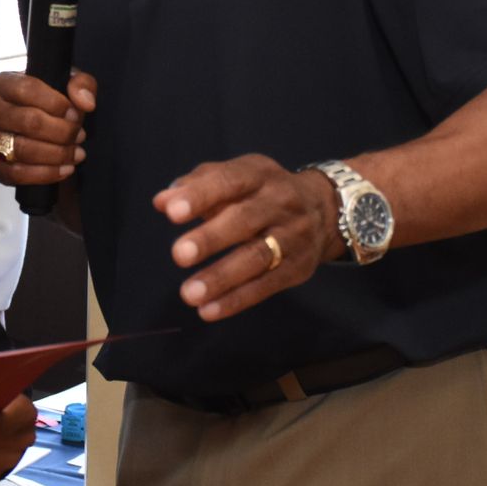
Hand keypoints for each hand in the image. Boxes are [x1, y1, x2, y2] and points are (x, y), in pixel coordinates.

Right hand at [0, 69, 96, 186]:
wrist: (28, 130)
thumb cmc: (46, 104)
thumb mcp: (65, 85)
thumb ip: (81, 83)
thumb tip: (85, 103)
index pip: (27, 90)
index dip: (57, 104)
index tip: (76, 115)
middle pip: (28, 122)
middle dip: (62, 132)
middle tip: (79, 136)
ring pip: (23, 150)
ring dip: (57, 154)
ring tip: (76, 153)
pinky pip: (16, 174)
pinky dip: (45, 174)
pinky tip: (65, 170)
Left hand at [153, 155, 344, 321]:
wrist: (324, 209)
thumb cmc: (261, 192)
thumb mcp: (235, 176)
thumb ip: (196, 185)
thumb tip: (162, 201)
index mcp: (258, 174)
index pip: (229, 181)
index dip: (201, 196)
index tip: (172, 212)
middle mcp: (279, 202)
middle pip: (244, 220)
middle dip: (211, 238)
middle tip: (179, 254)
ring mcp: (292, 236)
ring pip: (257, 257)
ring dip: (221, 277)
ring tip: (189, 293)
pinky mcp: (297, 268)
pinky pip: (266, 285)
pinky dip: (237, 300)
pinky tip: (208, 310)